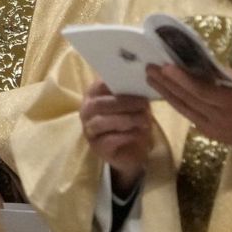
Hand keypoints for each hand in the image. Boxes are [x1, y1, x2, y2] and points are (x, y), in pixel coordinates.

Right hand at [79, 81, 152, 196]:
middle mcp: (86, 111)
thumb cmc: (129, 119)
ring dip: (126, 119)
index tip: (138, 84)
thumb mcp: (131, 103)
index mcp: (93, 94)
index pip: (99, 85)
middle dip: (124, 103)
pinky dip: (126, 135)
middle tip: (144, 104)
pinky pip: (109, 140)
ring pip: (102, 122)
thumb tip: (142, 83)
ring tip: (145, 119)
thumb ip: (131, 92)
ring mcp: (89, 130)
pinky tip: (139, 133)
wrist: (130, 148)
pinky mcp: (97, 147)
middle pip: (99, 104)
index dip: (117, 84)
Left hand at [146, 65, 231, 149]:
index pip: (201, 90)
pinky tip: (166, 93)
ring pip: (184, 109)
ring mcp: (212, 128)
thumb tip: (203, 64)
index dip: (182, 80)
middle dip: (166, 84)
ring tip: (151, 79)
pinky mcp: (209, 134)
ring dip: (166, 93)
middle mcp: (219, 117)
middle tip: (149, 69)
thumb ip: (227, 74)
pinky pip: (189, 116)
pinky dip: (177, 103)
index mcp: (231, 102)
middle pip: (187, 99)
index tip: (165, 67)